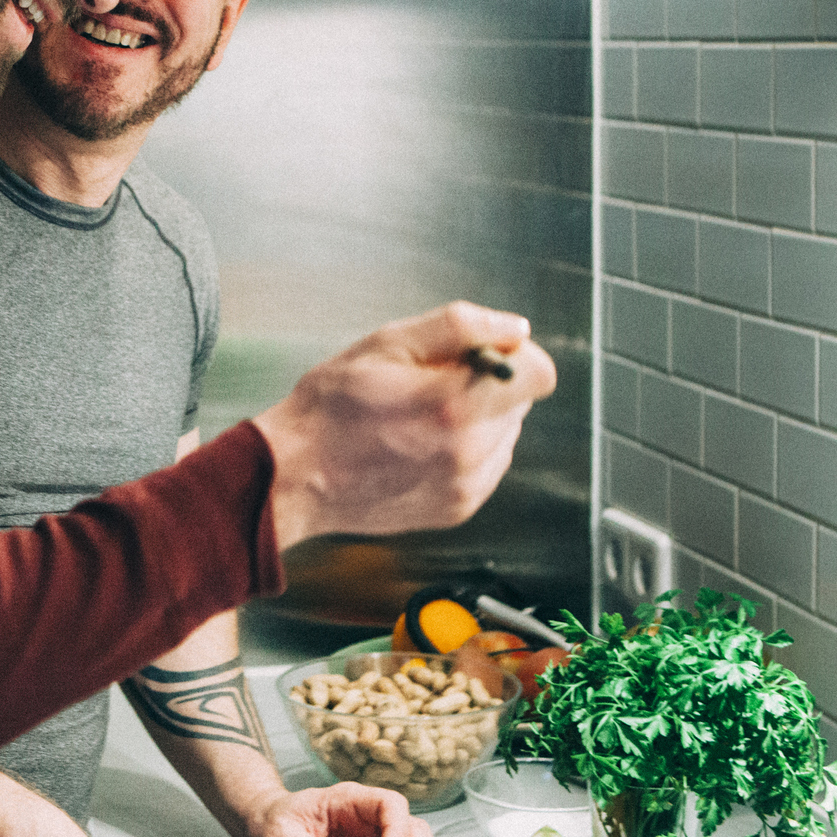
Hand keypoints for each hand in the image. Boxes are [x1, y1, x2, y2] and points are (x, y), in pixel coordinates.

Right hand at [252, 302, 555, 547]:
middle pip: (520, 402)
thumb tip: (515, 329)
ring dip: (478, 418)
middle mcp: (469, 454)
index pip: (539, 375)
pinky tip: (421, 442)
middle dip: (487, 385)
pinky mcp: (458, 508)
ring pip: (505, 435)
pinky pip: (487, 465)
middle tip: (431, 384)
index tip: (475, 354)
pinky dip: (466, 449)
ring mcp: (466, 487)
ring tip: (420, 416)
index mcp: (455, 406)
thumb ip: (459, 327)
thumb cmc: (332, 406)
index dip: (511, 354)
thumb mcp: (387, 343)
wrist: (297, 475)